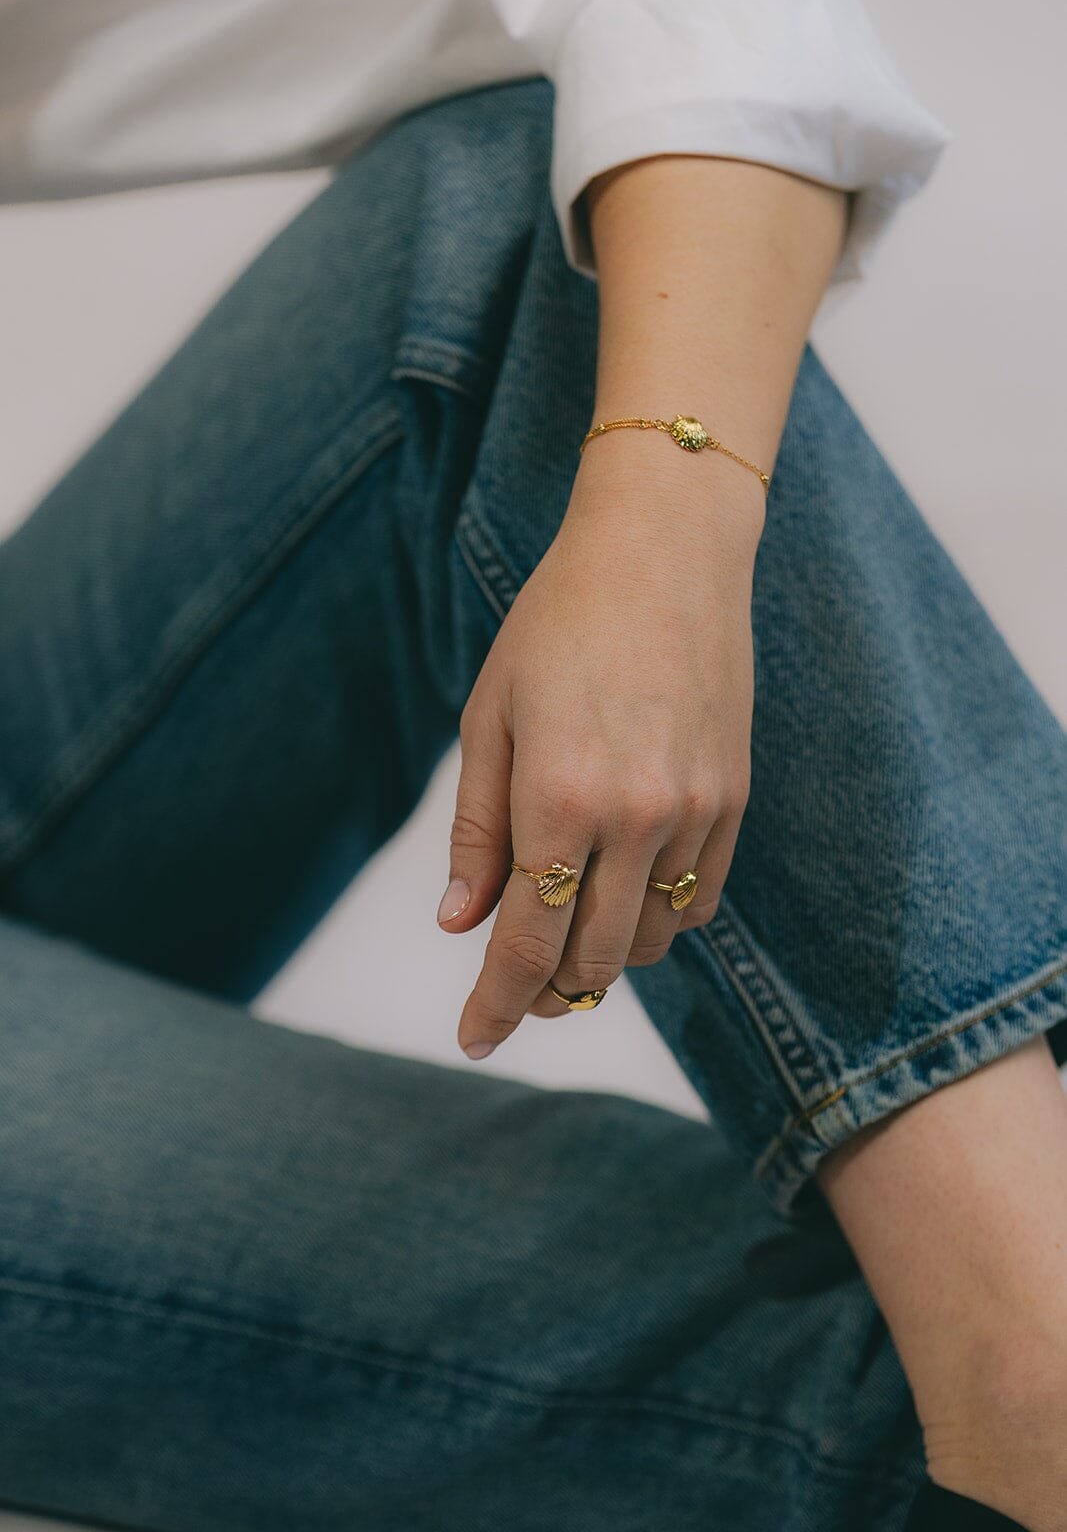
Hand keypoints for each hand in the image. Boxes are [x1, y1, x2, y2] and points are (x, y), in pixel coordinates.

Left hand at [437, 447, 762, 1060]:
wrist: (665, 552)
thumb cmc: (558, 625)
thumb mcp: (490, 719)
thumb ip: (477, 832)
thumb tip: (459, 926)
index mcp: (558, 800)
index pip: (526, 944)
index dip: (497, 1005)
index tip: (475, 1039)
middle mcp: (636, 820)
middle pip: (593, 962)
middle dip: (546, 993)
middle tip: (514, 994)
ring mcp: (696, 813)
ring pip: (650, 942)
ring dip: (603, 958)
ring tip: (567, 935)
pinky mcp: (735, 799)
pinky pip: (699, 900)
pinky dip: (659, 922)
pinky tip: (626, 898)